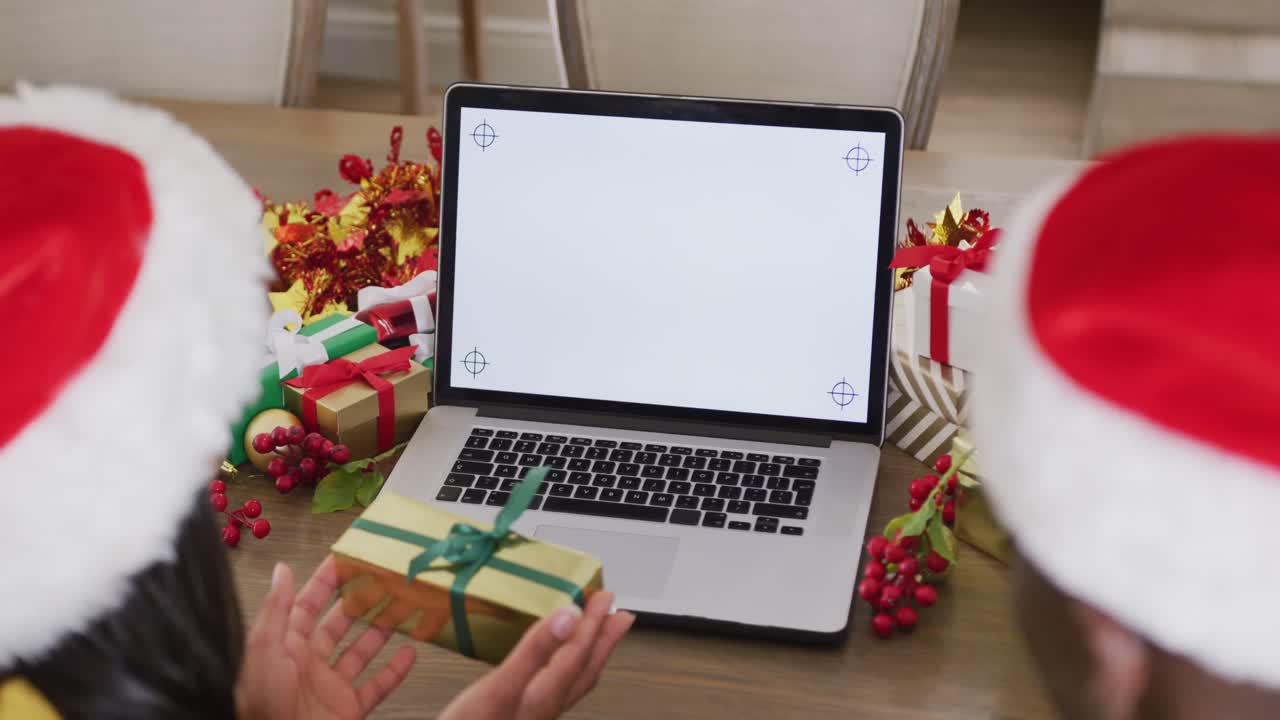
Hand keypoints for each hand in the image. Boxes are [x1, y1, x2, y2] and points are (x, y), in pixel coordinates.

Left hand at [236, 557, 416, 719]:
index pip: (308, 605)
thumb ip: (276, 610)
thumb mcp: (263, 651)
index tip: (346, 560)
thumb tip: (281, 571)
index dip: (326, 581)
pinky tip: (410, 654)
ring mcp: (330, 687)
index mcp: (286, 647)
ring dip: (381, 631)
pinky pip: (376, 687)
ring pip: (361, 651)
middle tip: (382, 581)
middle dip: (361, 602)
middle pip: (339, 625)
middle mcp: (309, 664)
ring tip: (401, 609)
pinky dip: (395, 671)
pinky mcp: (347, 708)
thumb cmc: (260, 706)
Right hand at [440, 590, 633, 719]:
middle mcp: (548, 706)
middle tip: (621, 614)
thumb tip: (569, 618)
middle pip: (585, 668)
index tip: (603, 596)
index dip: (592, 621)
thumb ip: (535, 651)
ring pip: (575, 679)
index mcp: (546, 694)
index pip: (578, 651)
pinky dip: (568, 666)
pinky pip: (559, 685)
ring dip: (591, 653)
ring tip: (601, 633)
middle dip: (604, 639)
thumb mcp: (499, 686)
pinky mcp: (523, 716)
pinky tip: (556, 663)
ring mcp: (537, 714)